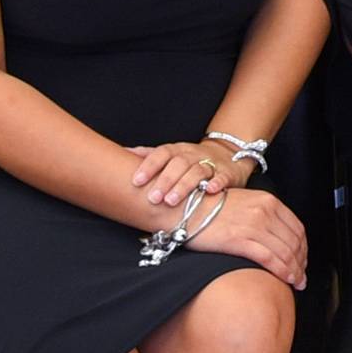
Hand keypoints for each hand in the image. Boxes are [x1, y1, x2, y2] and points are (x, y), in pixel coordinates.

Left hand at [130, 142, 245, 209]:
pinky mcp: (226, 173)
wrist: (227, 155)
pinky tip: (210, 190)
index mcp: (177, 151)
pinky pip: (222, 177)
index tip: (136, 181)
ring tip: (171, 201)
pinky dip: (216, 183)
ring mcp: (210, 163)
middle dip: (165, 181)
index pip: (161, 153)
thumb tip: (124, 151)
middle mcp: (192, 155)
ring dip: (184, 185)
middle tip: (153, 198)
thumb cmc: (191, 159)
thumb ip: (149, 154)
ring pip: (197, 171)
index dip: (149, 166)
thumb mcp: (171, 154)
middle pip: (178, 164)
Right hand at [185, 185, 306, 289]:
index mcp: (267, 201)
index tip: (302, 259)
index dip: (303, 247)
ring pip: (286, 252)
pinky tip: (287, 280)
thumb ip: (262, 214)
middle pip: (294, 241)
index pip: (296, 227)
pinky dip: (283, 271)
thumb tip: (275, 235)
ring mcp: (254, 225)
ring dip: (295, 270)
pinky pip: (270, 258)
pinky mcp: (241, 240)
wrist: (185, 208)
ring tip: (297, 282)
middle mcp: (264, 211)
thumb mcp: (244, 202)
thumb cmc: (209, 208)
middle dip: (301, 262)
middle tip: (302, 276)